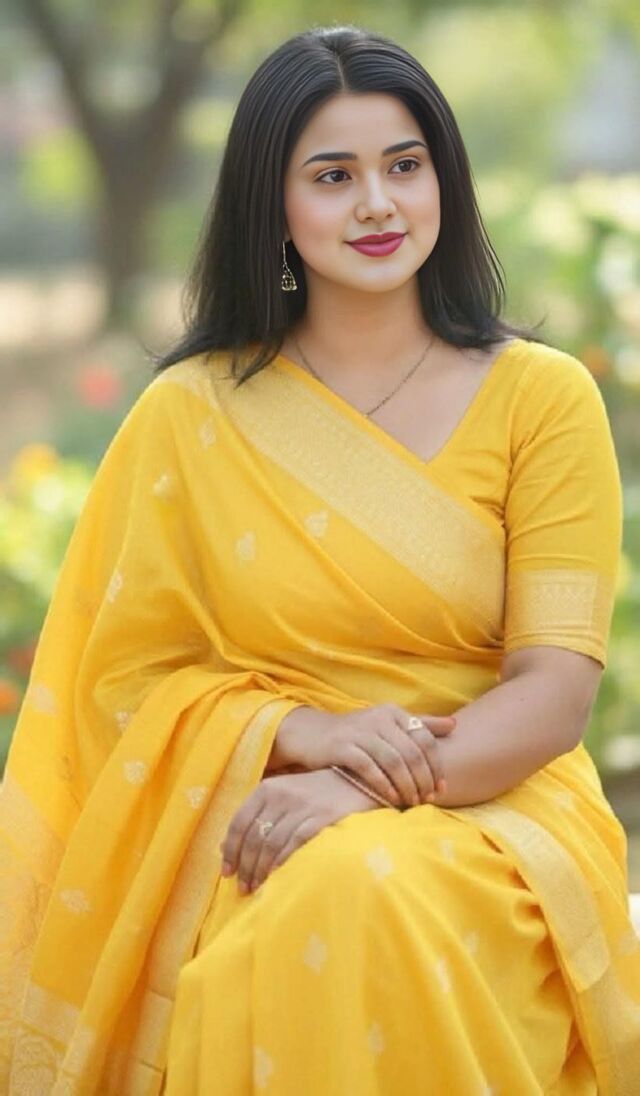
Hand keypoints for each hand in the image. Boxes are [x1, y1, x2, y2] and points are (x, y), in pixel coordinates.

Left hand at [219, 768, 379, 894]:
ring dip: (262, 870)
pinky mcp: (321, 816)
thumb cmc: (316, 792)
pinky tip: (279, 876)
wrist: (357, 779)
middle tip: (243, 888)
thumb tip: (225, 847)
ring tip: (259, 888)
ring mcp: (302, 806)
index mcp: (267, 789)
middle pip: (254, 838)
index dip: (230, 851)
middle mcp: (281, 795)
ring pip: (272, 844)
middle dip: (246, 867)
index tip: (227, 873)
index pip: (239, 823)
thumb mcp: (284, 795)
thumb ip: (258, 816)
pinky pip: (295, 843)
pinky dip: (284, 862)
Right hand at [281, 703, 455, 807]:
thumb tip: (454, 725)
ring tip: (413, 802)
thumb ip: (420, 724)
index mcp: (393, 712)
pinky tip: (392, 799)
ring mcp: (359, 731)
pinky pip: (369, 768)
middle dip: (424, 780)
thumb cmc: (357, 734)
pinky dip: (384, 786)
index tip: (442, 788)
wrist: (312, 734)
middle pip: (412, 752)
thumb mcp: (388, 725)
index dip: (437, 766)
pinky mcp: (342, 746)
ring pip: (394, 761)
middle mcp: (378, 718)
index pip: (425, 739)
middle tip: (429, 800)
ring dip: (407, 785)